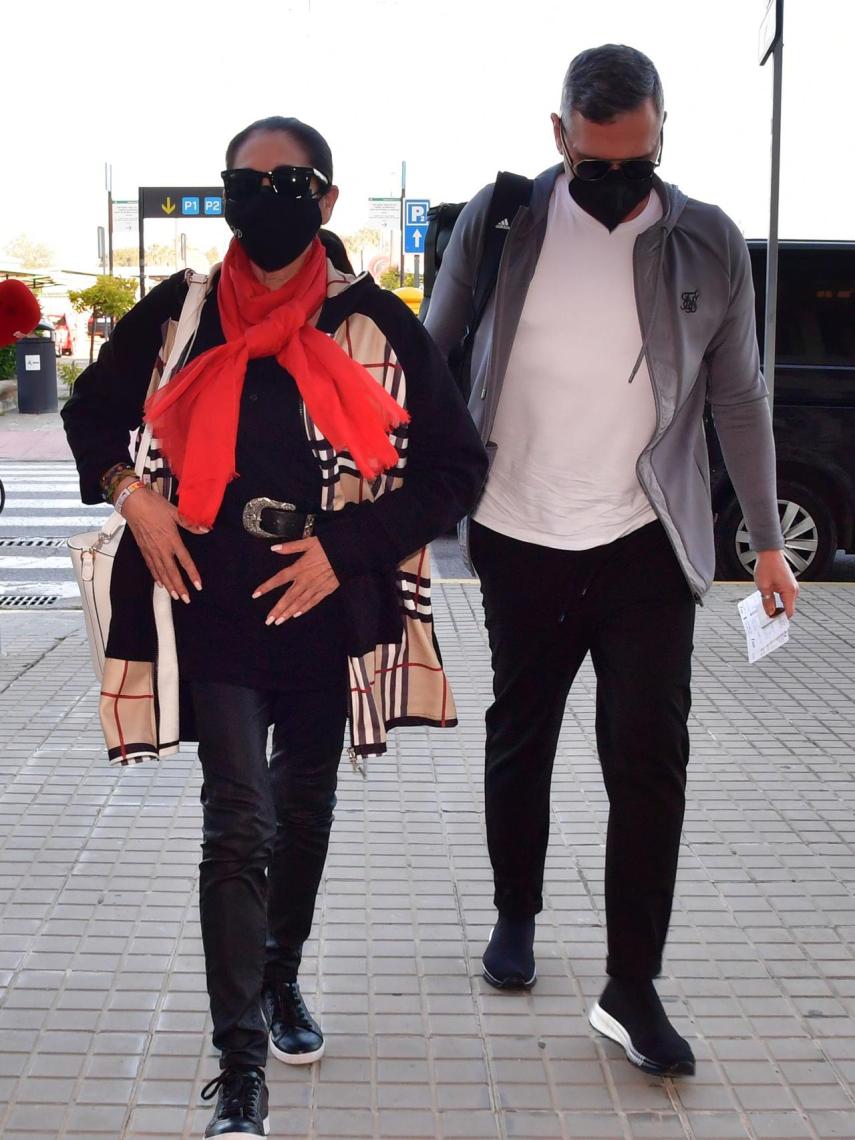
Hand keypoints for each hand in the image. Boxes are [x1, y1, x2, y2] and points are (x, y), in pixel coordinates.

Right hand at [120, 480, 208, 602]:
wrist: (133, 503)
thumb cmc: (154, 506)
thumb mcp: (175, 512)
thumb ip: (190, 523)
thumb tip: (205, 529)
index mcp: (172, 540)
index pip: (185, 561)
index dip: (192, 574)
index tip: (198, 586)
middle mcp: (162, 549)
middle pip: (172, 572)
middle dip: (179, 587)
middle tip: (186, 599)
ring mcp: (151, 550)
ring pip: (161, 572)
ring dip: (168, 585)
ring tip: (174, 596)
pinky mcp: (143, 549)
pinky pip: (151, 566)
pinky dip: (156, 576)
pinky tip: (160, 583)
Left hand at [252, 536, 339, 624]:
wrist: (348, 553)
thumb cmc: (328, 545)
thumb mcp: (309, 542)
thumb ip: (290, 547)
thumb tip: (274, 548)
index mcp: (299, 567)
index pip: (279, 579)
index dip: (267, 587)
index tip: (255, 594)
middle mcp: (306, 580)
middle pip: (288, 597)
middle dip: (277, 609)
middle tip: (268, 620)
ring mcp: (316, 587)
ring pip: (299, 602)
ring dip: (288, 612)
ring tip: (279, 622)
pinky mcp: (326, 590)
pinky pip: (313, 602)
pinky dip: (304, 609)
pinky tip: (296, 615)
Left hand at [754, 549, 798, 618]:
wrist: (770, 552)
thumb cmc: (767, 567)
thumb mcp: (763, 587)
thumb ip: (768, 602)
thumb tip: (770, 613)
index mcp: (789, 592)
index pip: (789, 612)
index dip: (780, 619)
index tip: (771, 624)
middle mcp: (794, 590)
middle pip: (788, 608)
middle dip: (777, 613)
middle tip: (765, 617)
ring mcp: (792, 586)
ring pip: (785, 601)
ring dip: (777, 605)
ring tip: (764, 608)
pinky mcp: (788, 583)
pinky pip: (784, 595)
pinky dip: (777, 599)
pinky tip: (767, 599)